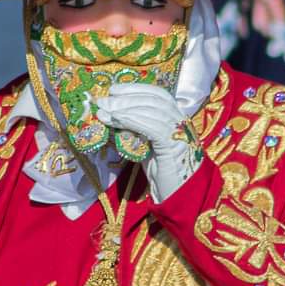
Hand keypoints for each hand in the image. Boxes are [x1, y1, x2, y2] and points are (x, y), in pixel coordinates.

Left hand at [96, 83, 202, 202]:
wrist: (180, 196)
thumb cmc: (162, 173)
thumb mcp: (145, 146)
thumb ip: (133, 131)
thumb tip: (109, 117)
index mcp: (176, 119)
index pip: (157, 94)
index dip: (135, 89)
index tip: (113, 89)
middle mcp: (181, 122)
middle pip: (154, 99)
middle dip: (126, 97)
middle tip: (103, 101)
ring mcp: (180, 134)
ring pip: (153, 110)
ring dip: (125, 108)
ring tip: (105, 112)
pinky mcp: (175, 147)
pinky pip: (153, 127)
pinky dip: (133, 120)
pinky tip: (117, 120)